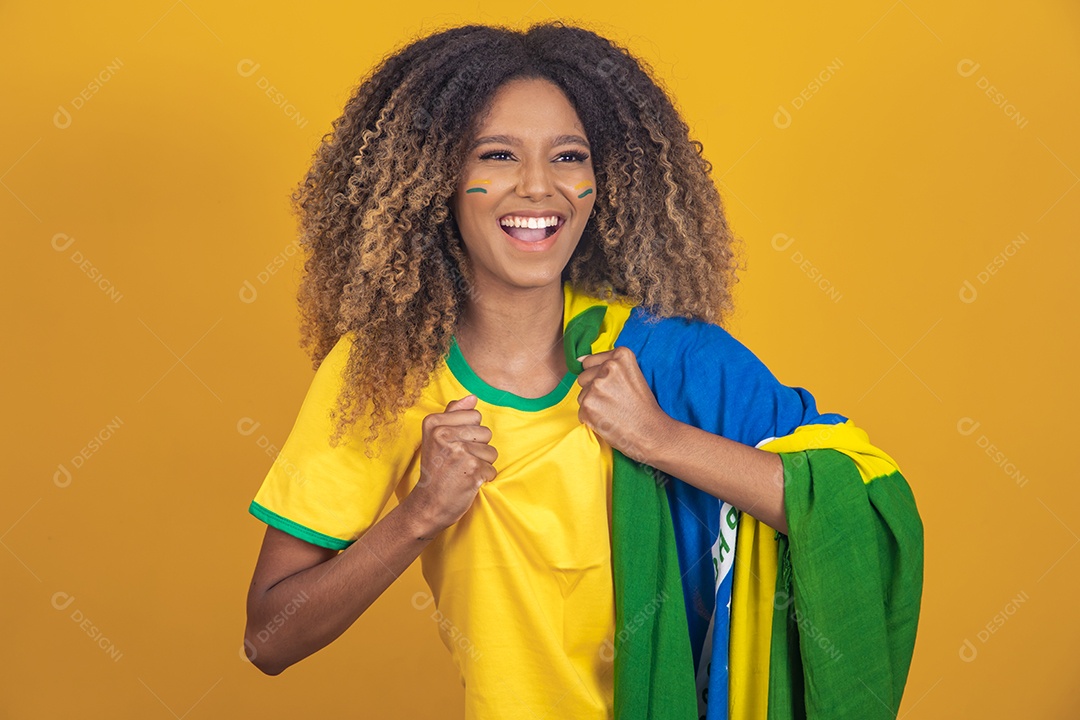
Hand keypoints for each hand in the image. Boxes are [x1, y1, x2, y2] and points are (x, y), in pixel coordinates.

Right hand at [404, 394, 497, 536]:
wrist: (428, 505)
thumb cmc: (436, 470)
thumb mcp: (436, 438)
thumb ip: (453, 413)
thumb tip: (473, 397)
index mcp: (434, 423)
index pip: (474, 416)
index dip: (469, 434)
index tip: (453, 448)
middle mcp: (444, 434)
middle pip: (485, 432)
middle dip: (478, 449)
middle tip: (458, 462)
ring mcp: (458, 452)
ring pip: (491, 451)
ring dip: (482, 464)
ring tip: (462, 472)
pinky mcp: (471, 470)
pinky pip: (492, 469)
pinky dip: (483, 478)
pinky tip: (467, 482)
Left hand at [575, 346, 671, 464]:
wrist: (652, 433)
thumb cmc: (643, 407)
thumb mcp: (633, 375)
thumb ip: (607, 364)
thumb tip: (578, 359)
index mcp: (621, 356)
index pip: (589, 362)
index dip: (600, 377)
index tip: (614, 387)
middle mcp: (608, 368)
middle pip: (584, 377)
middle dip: (594, 390)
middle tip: (615, 401)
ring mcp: (597, 386)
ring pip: (582, 394)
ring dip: (592, 404)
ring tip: (613, 411)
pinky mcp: (588, 405)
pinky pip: (581, 411)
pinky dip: (591, 418)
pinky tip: (608, 420)